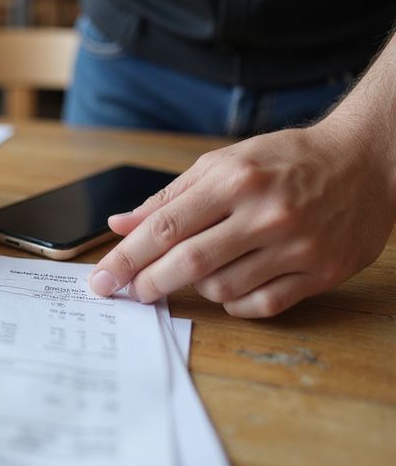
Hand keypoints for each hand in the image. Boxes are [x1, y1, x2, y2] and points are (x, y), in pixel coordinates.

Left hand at [87, 121, 395, 317]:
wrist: (365, 161)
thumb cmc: (285, 161)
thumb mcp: (223, 164)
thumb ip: (169, 197)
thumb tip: (120, 225)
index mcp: (235, 180)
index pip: (165, 227)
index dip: (126, 258)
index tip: (100, 280)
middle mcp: (266, 213)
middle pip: (189, 263)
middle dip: (149, 283)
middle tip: (130, 292)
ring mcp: (298, 246)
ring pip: (223, 288)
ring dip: (196, 289)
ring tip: (194, 274)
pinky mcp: (322, 272)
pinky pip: (261, 305)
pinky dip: (234, 304)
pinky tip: (227, 289)